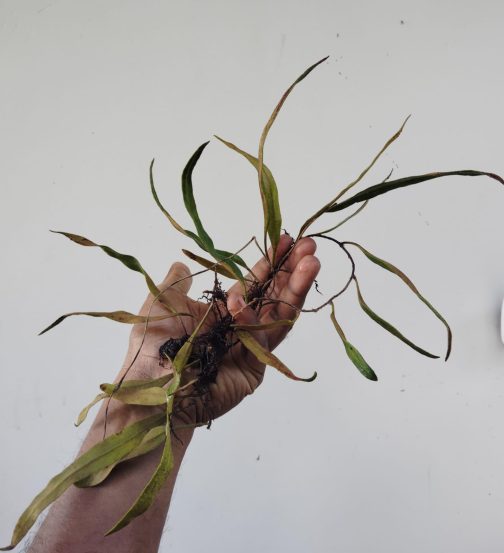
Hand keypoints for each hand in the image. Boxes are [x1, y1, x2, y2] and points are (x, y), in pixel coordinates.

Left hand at [104, 234, 319, 429]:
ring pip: (280, 315)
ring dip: (296, 288)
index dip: (271, 262)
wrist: (150, 388)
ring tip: (311, 263)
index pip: (256, 282)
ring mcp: (250, 348)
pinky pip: (260, 340)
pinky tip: (241, 303)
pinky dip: (253, 319)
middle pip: (275, 296)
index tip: (287, 240)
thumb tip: (180, 263)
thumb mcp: (161, 302)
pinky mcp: (253, 368)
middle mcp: (242, 326)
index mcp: (225, 311)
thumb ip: (177, 282)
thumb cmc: (152, 345)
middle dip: (293, 270)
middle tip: (310, 247)